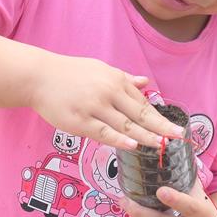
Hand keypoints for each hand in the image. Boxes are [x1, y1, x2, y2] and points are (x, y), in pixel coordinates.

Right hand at [27, 53, 185, 148]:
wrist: (38, 77)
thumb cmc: (69, 74)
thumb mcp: (100, 70)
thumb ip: (124, 78)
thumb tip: (145, 82)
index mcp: (115, 80)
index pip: (141, 103)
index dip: (159, 117)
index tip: (174, 128)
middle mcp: (107, 92)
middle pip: (139, 114)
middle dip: (161, 126)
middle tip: (178, 137)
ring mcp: (94, 107)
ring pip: (124, 125)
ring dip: (145, 136)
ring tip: (161, 145)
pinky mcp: (79, 121)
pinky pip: (103, 133)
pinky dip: (119, 140)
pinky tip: (133, 146)